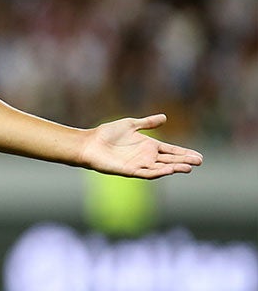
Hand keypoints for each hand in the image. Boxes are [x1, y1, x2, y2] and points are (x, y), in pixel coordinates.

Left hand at [80, 114, 202, 178]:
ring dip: (175, 168)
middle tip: (200, 161)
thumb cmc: (107, 133)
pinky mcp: (131, 171)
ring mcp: (140, 164)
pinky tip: (169, 170)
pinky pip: (148, 173)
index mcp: (149, 145)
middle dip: (184, 161)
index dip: (184, 153)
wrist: (90, 143)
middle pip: (170, 160)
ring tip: (189, 167)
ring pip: (162, 168)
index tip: (199, 156)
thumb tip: (164, 117)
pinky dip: (159, 172)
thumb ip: (147, 123)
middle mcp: (147, 156)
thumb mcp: (130, 124)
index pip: (171, 151)